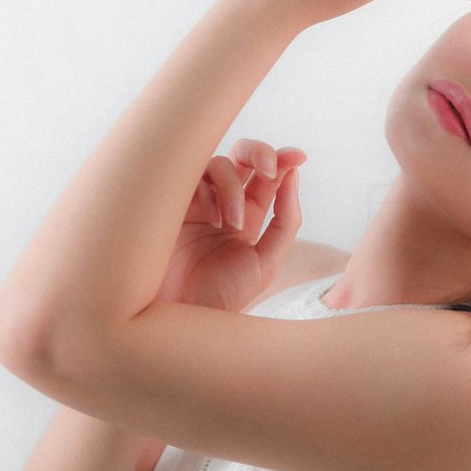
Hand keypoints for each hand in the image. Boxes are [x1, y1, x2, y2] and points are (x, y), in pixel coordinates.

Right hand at [152, 139, 306, 314]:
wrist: (181, 317)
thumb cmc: (223, 296)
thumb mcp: (266, 262)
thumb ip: (285, 221)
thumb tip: (292, 176)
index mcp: (249, 216)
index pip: (268, 177)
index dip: (283, 159)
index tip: (298, 157)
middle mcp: (224, 204)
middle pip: (243, 156)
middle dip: (260, 153)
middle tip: (270, 169)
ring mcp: (197, 201)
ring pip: (218, 164)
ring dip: (233, 187)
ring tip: (233, 223)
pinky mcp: (171, 203)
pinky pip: (192, 177)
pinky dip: (209, 192)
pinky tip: (213, 221)